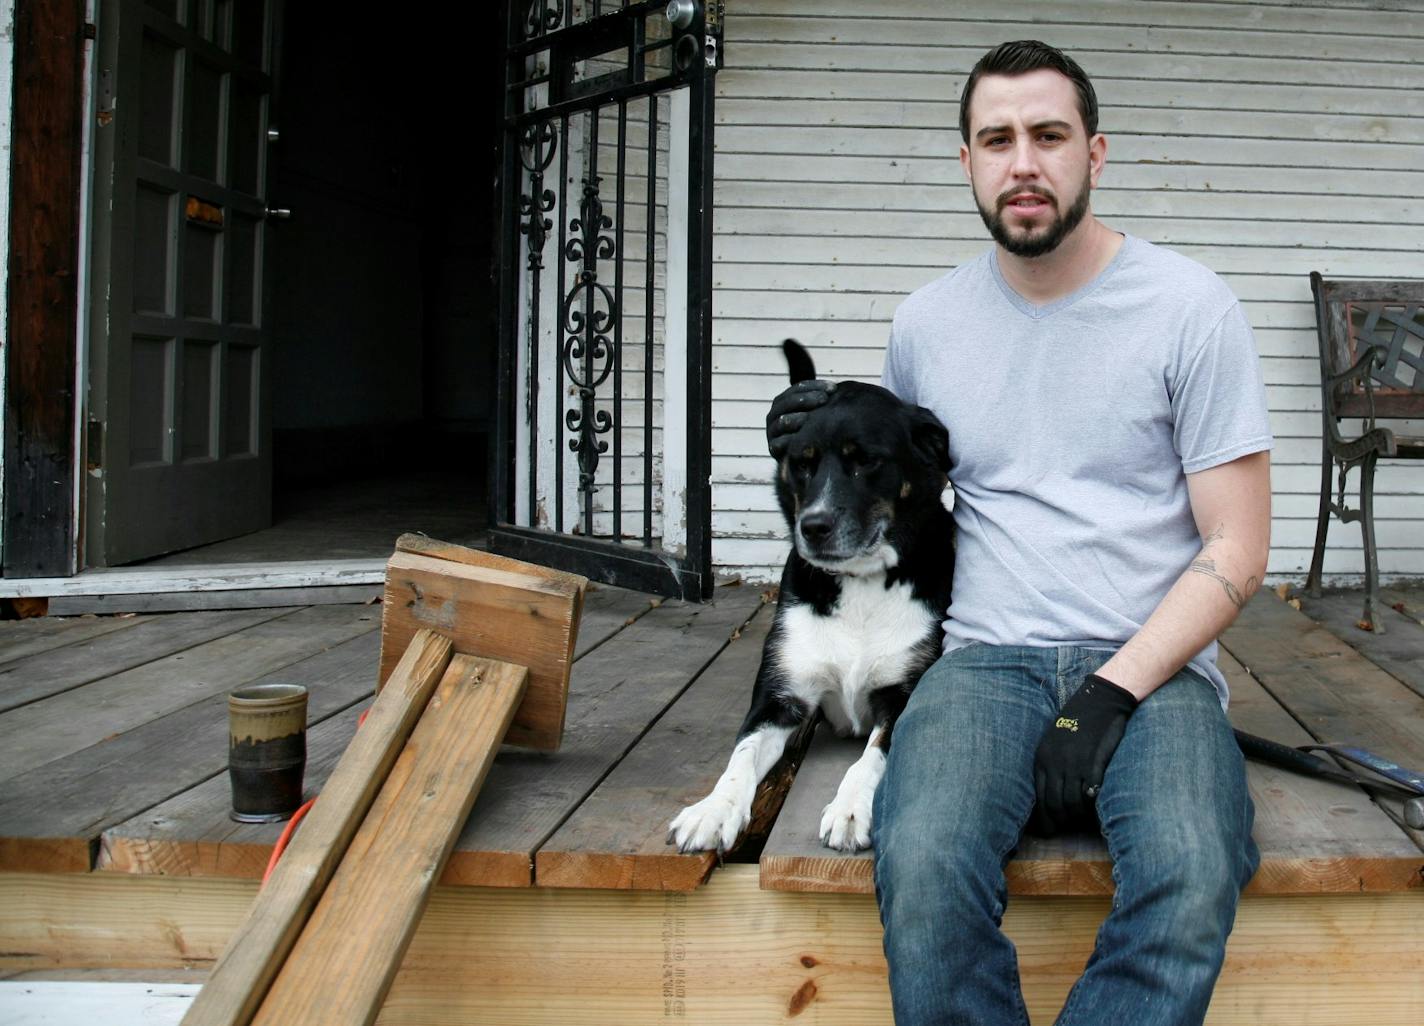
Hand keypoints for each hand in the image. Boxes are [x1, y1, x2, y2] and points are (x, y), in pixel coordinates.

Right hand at [766, 380, 833, 457]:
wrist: (801, 460)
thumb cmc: (812, 432)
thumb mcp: (815, 414)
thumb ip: (821, 402)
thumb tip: (836, 389)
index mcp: (783, 402)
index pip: (798, 388)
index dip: (815, 386)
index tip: (833, 388)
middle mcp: (774, 414)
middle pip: (788, 402)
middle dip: (806, 399)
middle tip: (824, 399)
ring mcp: (772, 432)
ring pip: (782, 421)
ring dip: (797, 418)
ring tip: (811, 418)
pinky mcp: (773, 449)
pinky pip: (779, 443)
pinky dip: (789, 441)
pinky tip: (803, 439)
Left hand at [1032, 674, 1138, 834]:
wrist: (1099, 700)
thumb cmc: (1076, 720)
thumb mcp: (1053, 741)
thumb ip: (1050, 763)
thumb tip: (1051, 790)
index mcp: (1042, 758)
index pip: (1038, 797)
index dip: (1044, 816)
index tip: (1048, 828)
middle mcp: (1054, 763)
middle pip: (1054, 803)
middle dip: (1059, 821)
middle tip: (1064, 828)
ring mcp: (1074, 764)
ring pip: (1072, 802)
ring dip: (1076, 815)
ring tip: (1080, 820)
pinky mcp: (1094, 763)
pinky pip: (1090, 793)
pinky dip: (1091, 804)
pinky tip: (1093, 806)